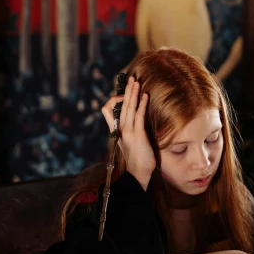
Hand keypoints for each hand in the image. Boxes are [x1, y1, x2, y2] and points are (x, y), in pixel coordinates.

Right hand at [101, 76, 155, 190]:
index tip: (125, 96)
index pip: (107, 110)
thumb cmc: (136, 160)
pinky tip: (146, 96)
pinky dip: (141, 104)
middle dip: (126, 90)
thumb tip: (135, 121)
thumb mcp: (129, 143)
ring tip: (137, 82)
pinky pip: (138, 116)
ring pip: (128, 107)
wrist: (137, 174)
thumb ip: (129, 131)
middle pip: (120, 104)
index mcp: (116, 130)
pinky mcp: (138, 134)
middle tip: (131, 78)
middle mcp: (120, 129)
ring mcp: (128, 131)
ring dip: (133, 93)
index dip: (115, 100)